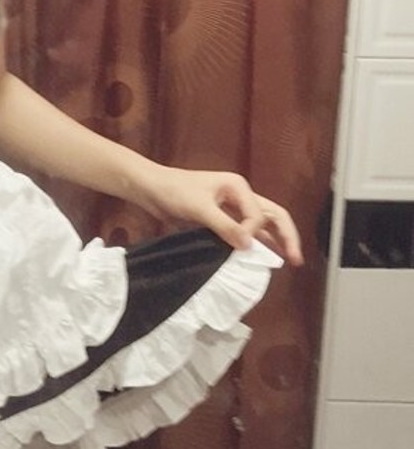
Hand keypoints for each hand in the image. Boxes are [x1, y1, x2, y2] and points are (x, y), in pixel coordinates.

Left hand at [137, 165, 303, 264]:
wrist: (151, 189)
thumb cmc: (173, 192)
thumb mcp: (199, 208)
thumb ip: (224, 226)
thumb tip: (249, 246)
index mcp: (238, 187)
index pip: (259, 215)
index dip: (253, 233)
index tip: (239, 246)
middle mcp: (240, 196)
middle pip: (272, 215)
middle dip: (286, 236)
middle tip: (297, 259)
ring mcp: (231, 207)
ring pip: (262, 224)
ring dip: (275, 240)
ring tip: (288, 261)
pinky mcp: (221, 218)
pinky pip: (244, 231)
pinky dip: (256, 243)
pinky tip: (263, 257)